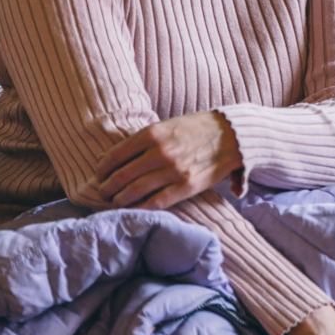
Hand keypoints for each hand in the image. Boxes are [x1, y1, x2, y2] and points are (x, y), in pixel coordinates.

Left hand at [86, 110, 241, 209]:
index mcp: (153, 133)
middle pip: (121, 177)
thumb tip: (106, 158)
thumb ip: (142, 141)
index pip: (115, 156)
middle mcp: (161, 152)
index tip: (99, 176)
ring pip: (133, 191)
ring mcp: (174, 170)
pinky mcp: (187, 186)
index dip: (102, 170)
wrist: (234, 135)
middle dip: (107, 188)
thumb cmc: (198, 129)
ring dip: (120, 200)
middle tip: (104, 192)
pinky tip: (134, 209)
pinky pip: (155, 202)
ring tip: (117, 202)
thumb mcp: (168, 125)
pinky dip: (140, 208)